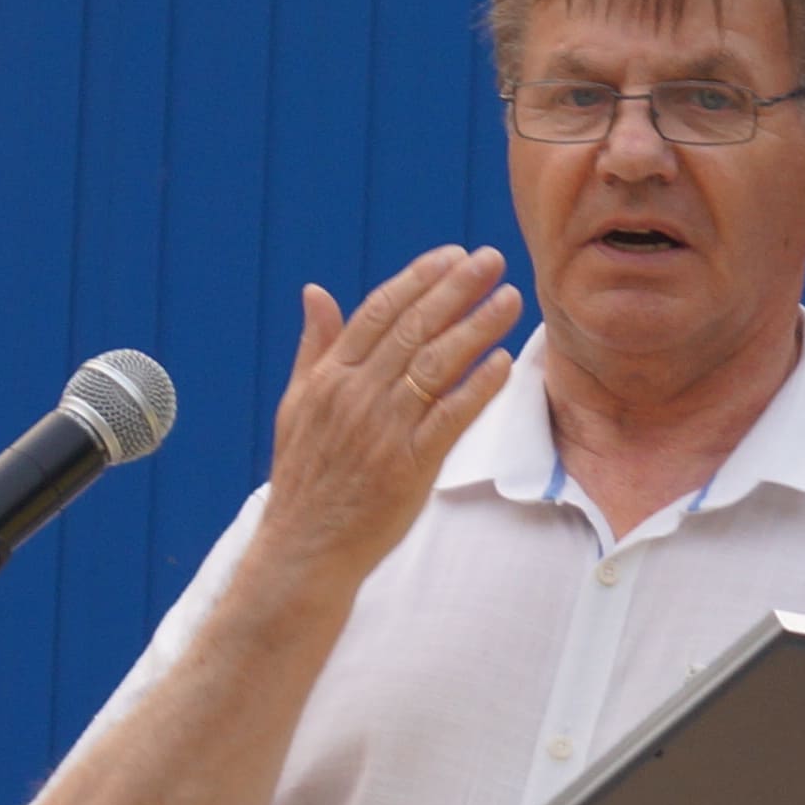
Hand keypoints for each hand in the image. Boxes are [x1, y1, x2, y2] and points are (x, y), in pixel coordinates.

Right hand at [235, 248, 521, 602]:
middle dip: (456, 289)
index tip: (451, 255)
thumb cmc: (305, 477)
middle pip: (413, 328)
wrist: (305, 549)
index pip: (378, 312)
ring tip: (508, 299)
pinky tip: (503, 362)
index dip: (418, 279)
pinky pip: (450, 417)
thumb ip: (314, 347)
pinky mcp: (409, 466)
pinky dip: (478, 387)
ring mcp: (384, 430)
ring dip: (477, 327)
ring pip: (436, 365)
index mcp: (329, 377)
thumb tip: (316, 291)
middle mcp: (355, 396)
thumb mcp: (296, 405)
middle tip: (491, 260)